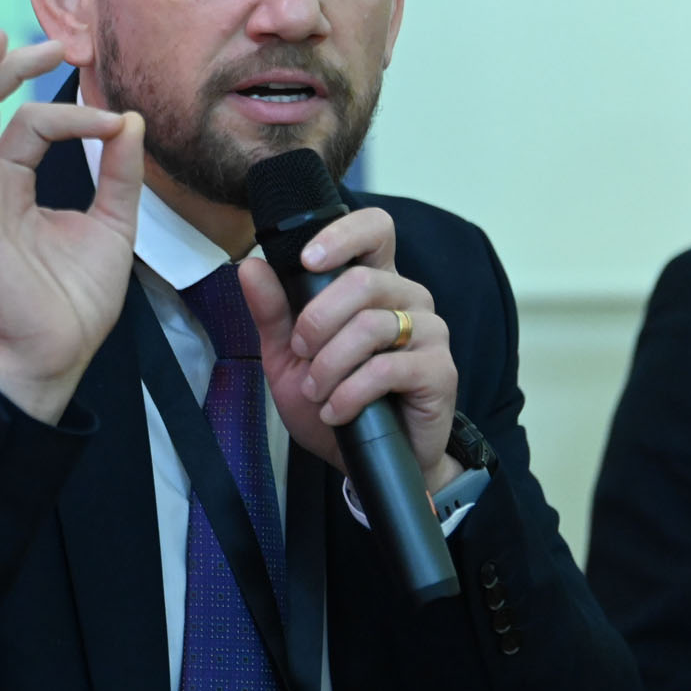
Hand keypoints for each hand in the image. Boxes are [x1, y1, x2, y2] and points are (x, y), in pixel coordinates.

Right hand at [0, 31, 144, 422]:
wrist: (55, 355)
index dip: (74, 112)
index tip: (116, 123)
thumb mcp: (112, 225)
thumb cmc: (73, 302)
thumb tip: (130, 121)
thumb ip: (118, 173)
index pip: (32, 126)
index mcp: (12, 186)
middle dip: (12, 69)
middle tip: (54, 47)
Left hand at [236, 208, 462, 490]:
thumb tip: (250, 265)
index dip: (343, 234)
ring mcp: (429, 332)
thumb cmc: (330, 400)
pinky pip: (388, 368)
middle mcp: (407, 297)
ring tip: (316, 391)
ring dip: (330, 364)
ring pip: (371, 325)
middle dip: (316, 321)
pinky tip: (337, 410)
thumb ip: (272, 311)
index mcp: (374, 282)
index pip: (374, 229)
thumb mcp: (287, 357)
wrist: (362, 461)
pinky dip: (351, 392)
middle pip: (362, 280)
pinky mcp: (440, 371)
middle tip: (300, 353)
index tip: (307, 260)